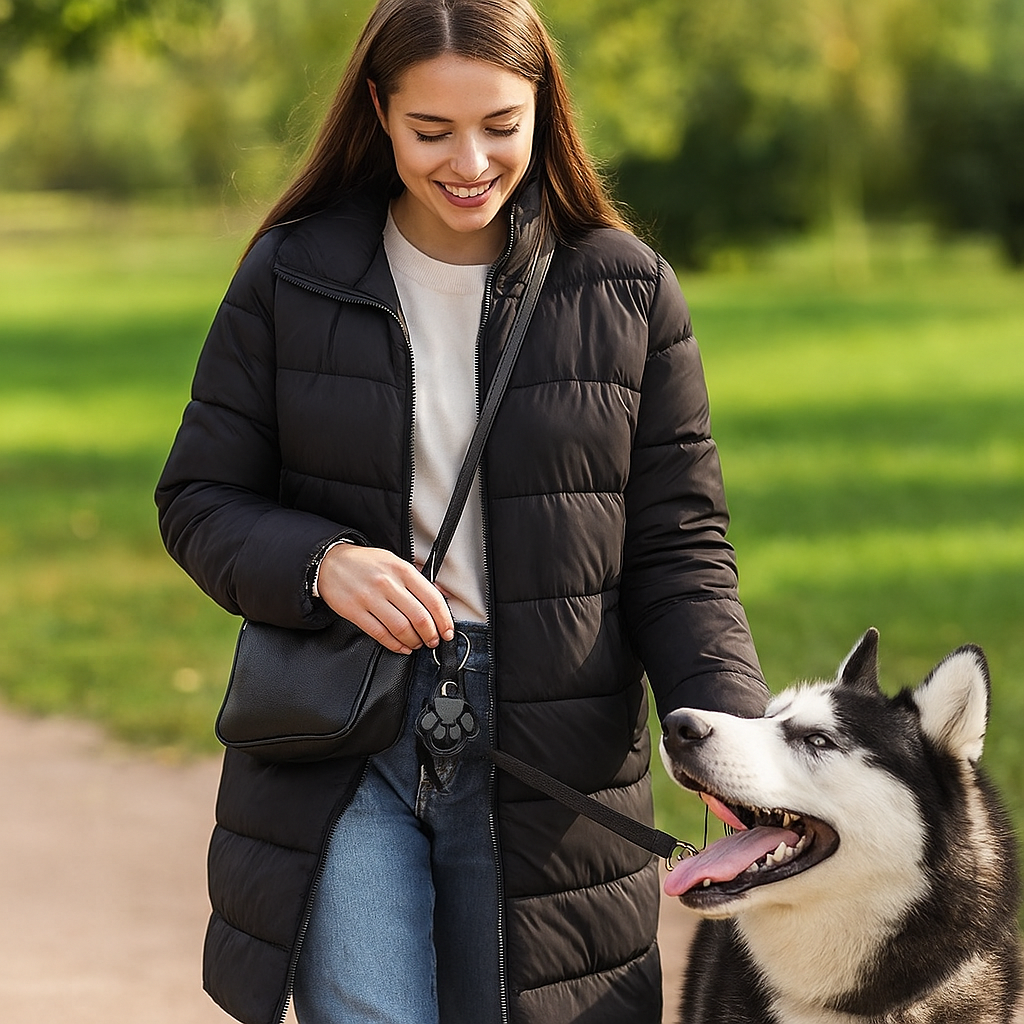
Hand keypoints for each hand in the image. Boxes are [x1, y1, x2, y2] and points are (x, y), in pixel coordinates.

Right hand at [315, 544, 454, 653]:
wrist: (330, 562)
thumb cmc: (366, 564)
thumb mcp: (394, 562)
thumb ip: (418, 580)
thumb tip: (443, 596)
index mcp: (401, 570)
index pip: (432, 598)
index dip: (444, 619)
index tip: (447, 631)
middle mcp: (387, 583)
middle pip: (419, 617)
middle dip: (431, 634)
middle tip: (433, 641)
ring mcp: (370, 598)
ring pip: (401, 628)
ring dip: (414, 641)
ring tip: (417, 644)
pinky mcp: (355, 611)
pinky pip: (379, 634)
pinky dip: (394, 645)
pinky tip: (401, 646)